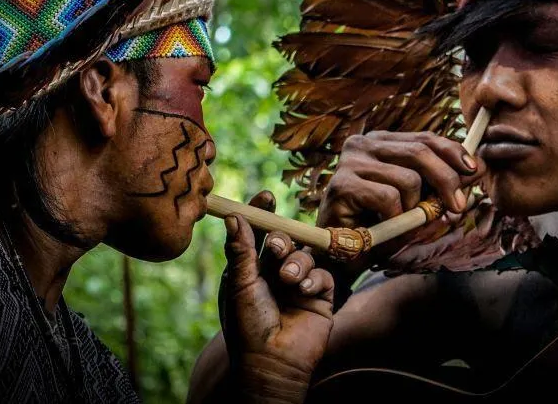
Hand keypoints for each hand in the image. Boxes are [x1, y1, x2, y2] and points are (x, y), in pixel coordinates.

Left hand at [221, 194, 333, 403]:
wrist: (272, 361)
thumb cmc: (248, 325)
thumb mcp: (239, 284)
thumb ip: (241, 250)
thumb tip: (235, 216)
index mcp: (250, 269)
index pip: (257, 234)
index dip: (261, 214)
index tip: (266, 196)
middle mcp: (274, 273)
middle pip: (283, 240)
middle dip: (280, 240)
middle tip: (275, 245)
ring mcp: (299, 283)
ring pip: (304, 254)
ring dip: (296, 262)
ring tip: (288, 279)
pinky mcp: (320, 295)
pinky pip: (322, 274)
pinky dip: (312, 280)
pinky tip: (303, 292)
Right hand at [317, 131, 484, 261]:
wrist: (340, 256)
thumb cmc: (379, 226)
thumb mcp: (417, 203)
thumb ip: (441, 185)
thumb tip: (478, 168)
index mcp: (381, 142)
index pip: (425, 138)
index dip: (453, 152)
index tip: (475, 170)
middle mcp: (363, 144)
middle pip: (420, 152)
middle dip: (447, 180)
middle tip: (457, 207)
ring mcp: (349, 162)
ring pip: (408, 179)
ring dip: (414, 208)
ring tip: (400, 222)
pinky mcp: (342, 184)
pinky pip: (389, 198)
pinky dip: (395, 218)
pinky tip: (382, 225)